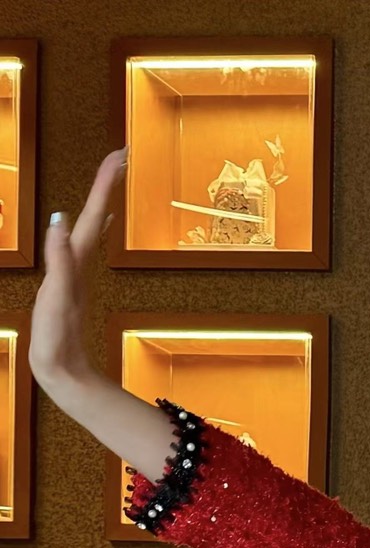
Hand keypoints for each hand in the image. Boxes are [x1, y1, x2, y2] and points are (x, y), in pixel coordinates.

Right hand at [28, 147, 126, 395]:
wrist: (64, 376)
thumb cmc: (59, 340)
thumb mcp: (56, 299)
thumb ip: (59, 260)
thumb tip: (59, 219)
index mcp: (76, 262)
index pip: (91, 213)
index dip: (104, 183)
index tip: (118, 153)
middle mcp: (79, 264)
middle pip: (95, 215)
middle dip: (105, 184)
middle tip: (118, 154)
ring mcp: (75, 275)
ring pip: (90, 228)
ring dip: (99, 201)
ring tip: (107, 179)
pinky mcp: (69, 287)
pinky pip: (80, 247)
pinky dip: (87, 228)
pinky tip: (88, 226)